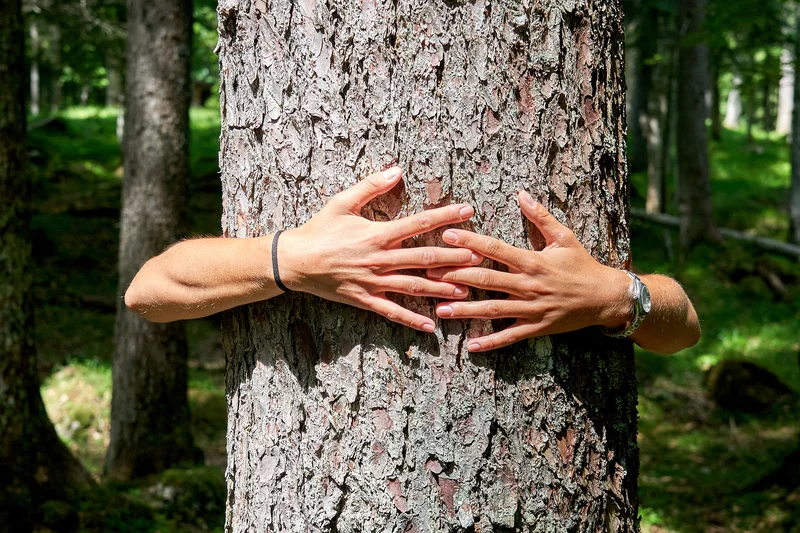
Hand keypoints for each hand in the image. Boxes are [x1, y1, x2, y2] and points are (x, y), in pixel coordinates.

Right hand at [280, 167, 482, 331]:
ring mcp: (373, 282)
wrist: (294, 261)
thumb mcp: (342, 202)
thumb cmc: (319, 230)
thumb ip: (371, 185)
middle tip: (479, 256)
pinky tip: (431, 325)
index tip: (467, 211)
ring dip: (441, 288)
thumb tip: (397, 169)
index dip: (445, 217)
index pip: (418, 224)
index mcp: (377, 234)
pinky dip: (411, 320)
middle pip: (424, 258)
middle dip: (454, 257)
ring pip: (414, 286)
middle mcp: (379, 259)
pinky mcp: (365, 300)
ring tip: (467, 289)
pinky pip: (392, 312)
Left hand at [427, 190, 630, 350]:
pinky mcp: (537, 327)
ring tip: (440, 310)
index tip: (447, 235)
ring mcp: (531, 309)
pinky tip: (471, 344)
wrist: (606, 298)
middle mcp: (529, 285)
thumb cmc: (583, 265)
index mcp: (532, 261)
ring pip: (493, 310)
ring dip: (465, 311)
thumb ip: (540, 217)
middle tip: (429, 274)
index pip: (495, 249)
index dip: (470, 242)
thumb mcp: (565, 237)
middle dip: (456, 277)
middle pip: (486, 280)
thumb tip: (522, 194)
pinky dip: (491, 342)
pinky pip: (510, 336)